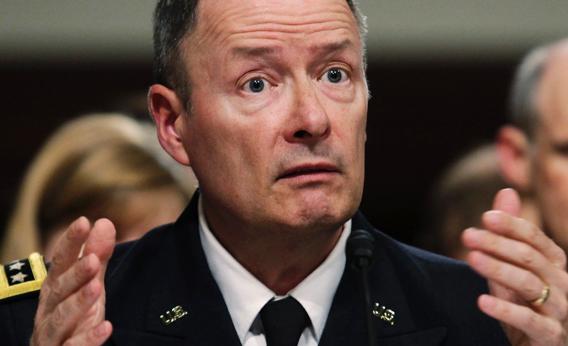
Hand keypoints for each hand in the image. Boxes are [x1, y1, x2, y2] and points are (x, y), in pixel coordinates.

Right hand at [31, 217, 115, 345]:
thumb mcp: (88, 285)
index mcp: (54, 290)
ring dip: (77, 302)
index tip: (84, 221)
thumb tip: (104, 222)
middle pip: (59, 290)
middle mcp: (48, 311)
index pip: (61, 262)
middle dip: (75, 274)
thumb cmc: (74, 318)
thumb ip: (97, 257)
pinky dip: (88, 339)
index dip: (71, 243)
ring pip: (60, 319)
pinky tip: (106, 328)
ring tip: (96, 287)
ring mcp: (52, 335)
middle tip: (93, 259)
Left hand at [462, 188, 567, 344]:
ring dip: (498, 269)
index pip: (536, 239)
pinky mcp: (551, 337)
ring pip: (530, 284)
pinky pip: (530, 321)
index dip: (512, 226)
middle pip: (530, 258)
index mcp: (555, 264)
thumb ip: (508, 234)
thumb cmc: (527, 305)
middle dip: (497, 244)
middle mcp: (563, 284)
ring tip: (471, 259)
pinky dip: (505, 310)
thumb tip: (506, 191)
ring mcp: (560, 312)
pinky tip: (481, 301)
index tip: (485, 217)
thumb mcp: (512, 268)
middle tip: (467, 235)